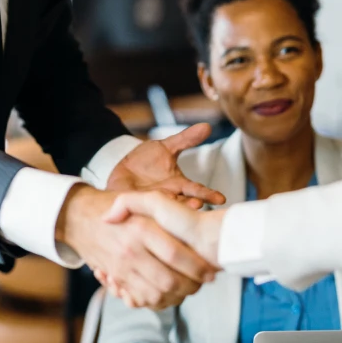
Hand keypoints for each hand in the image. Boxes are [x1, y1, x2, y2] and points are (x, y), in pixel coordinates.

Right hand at [94, 192, 224, 305]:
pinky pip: (140, 300)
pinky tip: (168, 293)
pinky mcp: (115, 279)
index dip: (197, 267)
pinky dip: (157, 301)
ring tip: (189, 288)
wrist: (78, 218)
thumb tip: (187, 211)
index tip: (210, 271)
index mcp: (141, 229)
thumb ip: (159, 204)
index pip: (175, 255)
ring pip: (156, 295)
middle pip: (169, 281)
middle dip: (191, 286)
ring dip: (176, 296)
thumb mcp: (135, 196)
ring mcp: (121, 268)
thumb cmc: (112, 206)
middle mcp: (131, 252)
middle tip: (203, 282)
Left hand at [106, 124, 224, 207]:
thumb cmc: (146, 161)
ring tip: (175, 213)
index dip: (209, 194)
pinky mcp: (132, 208)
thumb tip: (207, 126)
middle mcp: (168, 198)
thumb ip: (186, 139)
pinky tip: (146, 217)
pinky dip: (143, 215)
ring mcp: (151, 205)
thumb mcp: (165, 147)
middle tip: (198, 204)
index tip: (222, 199)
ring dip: (169, 213)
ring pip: (162, 213)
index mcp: (178, 185)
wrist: (120, 169)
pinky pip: (139, 213)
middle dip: (190, 206)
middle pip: (182, 205)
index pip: (196, 191)